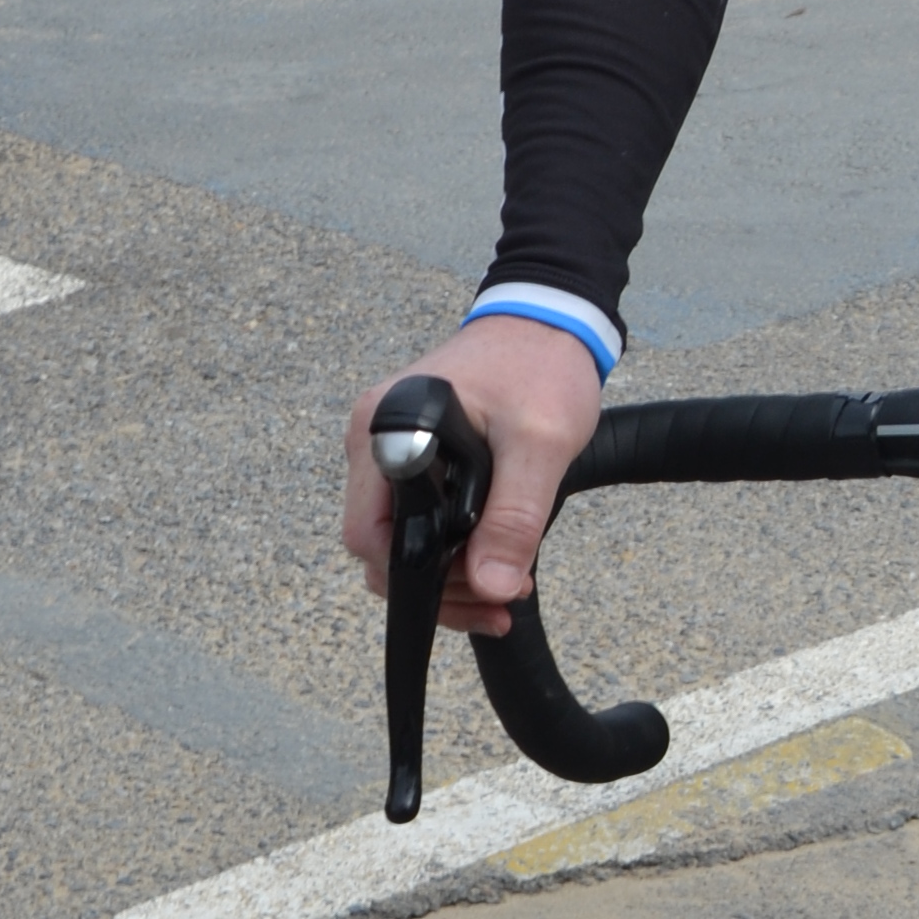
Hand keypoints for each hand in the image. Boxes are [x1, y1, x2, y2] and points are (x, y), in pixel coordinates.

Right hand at [342, 314, 606, 640]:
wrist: (548, 318)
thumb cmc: (539, 364)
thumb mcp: (538, 444)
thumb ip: (514, 516)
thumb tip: (491, 585)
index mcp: (386, 431)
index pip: (370, 536)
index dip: (418, 580)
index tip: (479, 596)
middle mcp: (374, 441)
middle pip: (380, 547)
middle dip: (440, 586)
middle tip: (501, 600)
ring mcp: (390, 450)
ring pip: (400, 538)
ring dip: (449, 573)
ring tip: (505, 587)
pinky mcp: (414, 456)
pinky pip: (417, 517)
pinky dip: (451, 548)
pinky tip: (493, 562)